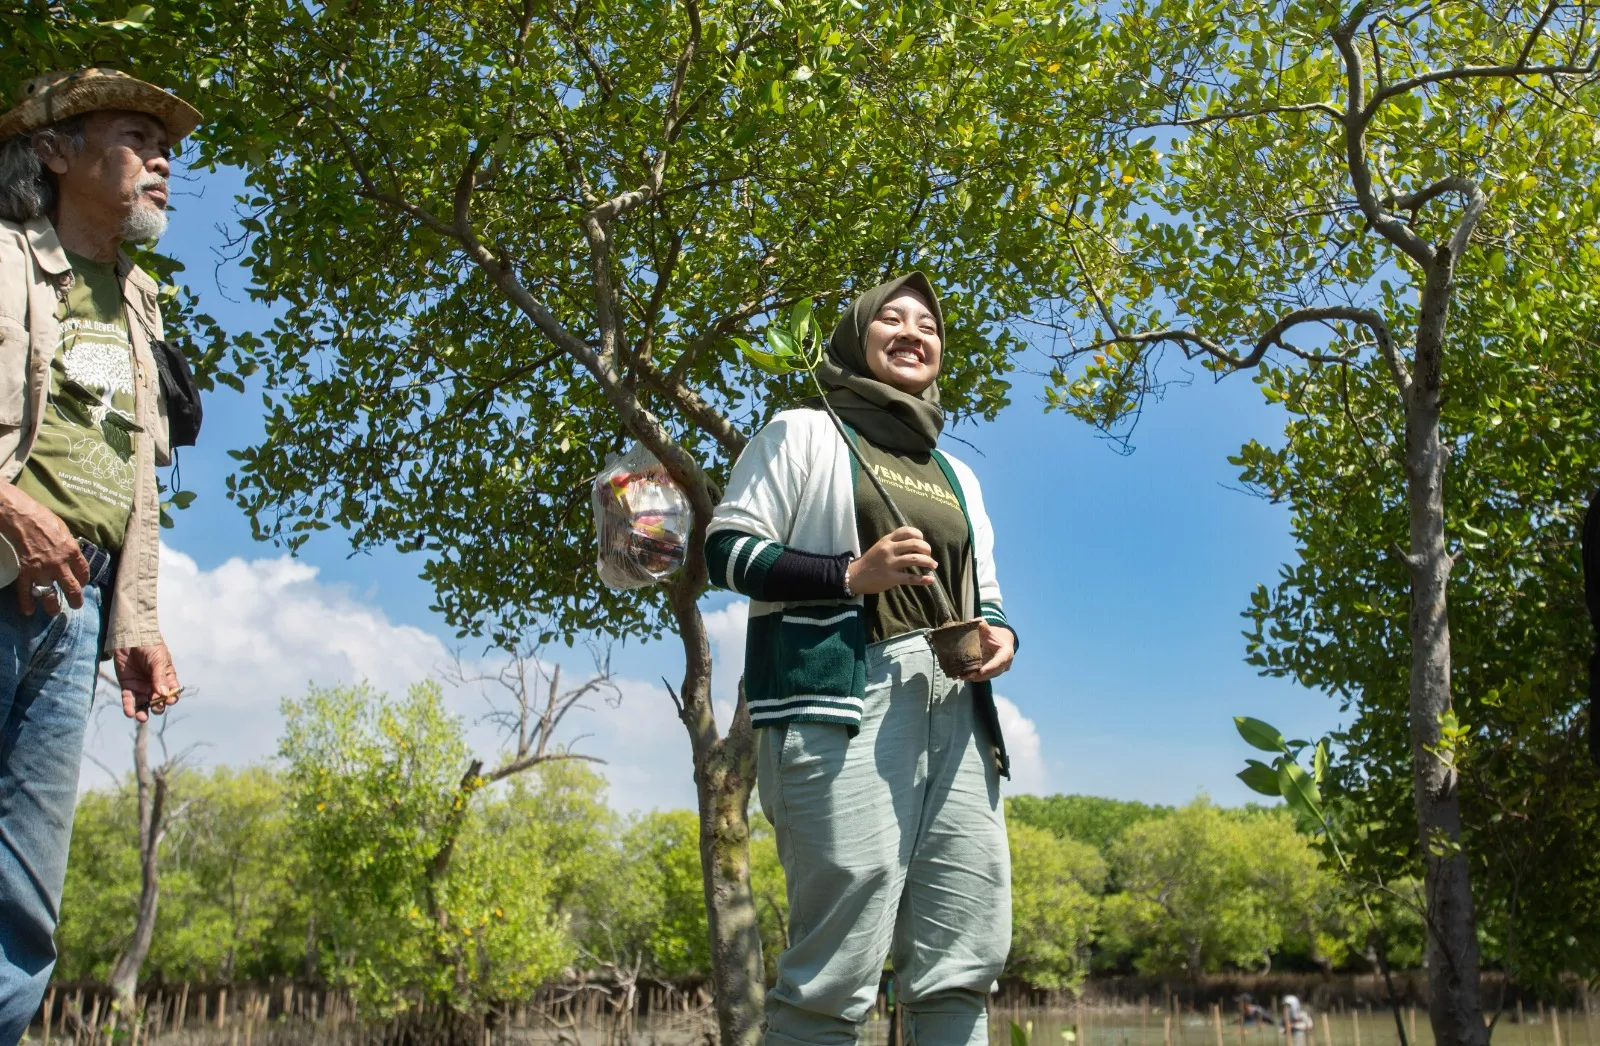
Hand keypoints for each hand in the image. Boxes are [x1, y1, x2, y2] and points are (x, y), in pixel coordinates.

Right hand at [0, 485, 87, 616]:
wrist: (22, 518)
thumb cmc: (44, 519)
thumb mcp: (65, 531)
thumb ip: (69, 546)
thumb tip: (72, 555)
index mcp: (72, 552)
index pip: (84, 573)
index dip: (84, 581)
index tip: (81, 583)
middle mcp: (60, 564)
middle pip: (72, 589)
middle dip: (75, 600)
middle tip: (76, 605)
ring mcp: (41, 570)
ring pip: (50, 595)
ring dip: (53, 606)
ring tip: (54, 611)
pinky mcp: (25, 572)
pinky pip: (26, 592)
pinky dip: (26, 603)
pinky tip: (28, 611)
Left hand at [114, 644, 180, 722]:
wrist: (131, 637)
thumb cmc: (149, 646)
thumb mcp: (158, 660)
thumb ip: (159, 677)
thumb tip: (163, 694)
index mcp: (167, 678)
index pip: (172, 692)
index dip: (171, 698)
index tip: (168, 700)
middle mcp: (155, 685)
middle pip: (158, 701)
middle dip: (157, 707)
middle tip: (154, 704)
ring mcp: (141, 686)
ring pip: (143, 704)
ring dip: (143, 712)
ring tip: (141, 717)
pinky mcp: (127, 686)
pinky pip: (129, 700)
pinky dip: (129, 707)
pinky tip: (130, 713)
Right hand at [847, 526, 937, 595]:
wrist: (854, 576)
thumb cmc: (869, 561)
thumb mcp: (880, 547)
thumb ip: (894, 543)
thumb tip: (914, 544)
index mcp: (887, 540)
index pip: (907, 531)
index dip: (919, 535)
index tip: (922, 541)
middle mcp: (889, 549)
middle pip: (915, 544)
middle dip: (927, 549)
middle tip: (930, 555)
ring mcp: (890, 564)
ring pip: (915, 559)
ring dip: (928, 562)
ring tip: (933, 566)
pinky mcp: (891, 578)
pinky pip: (910, 578)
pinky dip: (922, 579)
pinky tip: (930, 580)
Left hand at [962, 619, 1015, 681]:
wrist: (1000, 644)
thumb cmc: (994, 637)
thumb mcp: (990, 631)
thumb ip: (983, 626)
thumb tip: (972, 621)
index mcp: (1006, 654)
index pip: (999, 662)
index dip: (990, 667)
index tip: (981, 671)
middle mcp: (1003, 666)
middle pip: (990, 673)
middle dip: (978, 675)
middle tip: (966, 675)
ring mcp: (997, 672)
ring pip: (985, 677)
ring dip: (972, 678)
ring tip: (960, 676)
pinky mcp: (989, 674)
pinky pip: (981, 678)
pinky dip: (971, 677)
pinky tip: (960, 676)